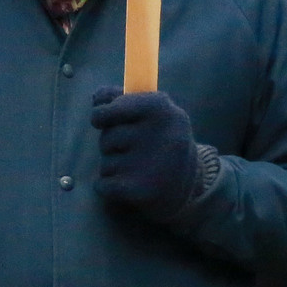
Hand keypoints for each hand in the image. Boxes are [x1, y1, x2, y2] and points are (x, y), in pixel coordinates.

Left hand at [91, 85, 204, 224]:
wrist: (188, 184)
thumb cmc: (162, 140)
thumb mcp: (155, 112)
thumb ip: (125, 100)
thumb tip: (98, 97)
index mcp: (162, 108)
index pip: (114, 106)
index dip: (103, 113)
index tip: (100, 119)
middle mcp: (158, 134)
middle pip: (107, 137)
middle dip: (112, 144)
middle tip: (134, 149)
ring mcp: (150, 163)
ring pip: (106, 162)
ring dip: (114, 167)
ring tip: (138, 168)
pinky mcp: (140, 190)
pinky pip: (102, 184)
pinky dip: (109, 187)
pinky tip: (130, 186)